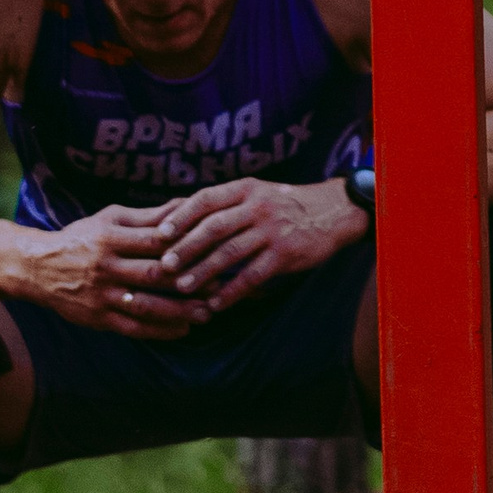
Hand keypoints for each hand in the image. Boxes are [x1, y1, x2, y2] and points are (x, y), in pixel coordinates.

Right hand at [18, 205, 211, 337]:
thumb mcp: (111, 218)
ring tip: (208, 312)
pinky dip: (159, 331)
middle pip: (154, 275)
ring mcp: (100, 295)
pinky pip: (131, 328)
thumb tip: (186, 203)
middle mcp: (106, 267)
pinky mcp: (96, 318)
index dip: (186, 246)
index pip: (155, 241)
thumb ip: (148, 215)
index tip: (213, 249)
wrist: (38, 268)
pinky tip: (182, 329)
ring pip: (145, 305)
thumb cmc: (83, 237)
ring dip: (179, 311)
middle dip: (189, 282)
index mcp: (111, 237)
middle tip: (220, 285)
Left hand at [144, 175, 363, 306]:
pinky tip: (215, 304)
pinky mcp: (286, 254)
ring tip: (183, 288)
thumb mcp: (256, 192)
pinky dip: (231, 291)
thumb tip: (174, 214)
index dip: (181, 217)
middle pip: (214, 228)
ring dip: (203, 272)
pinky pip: (253, 275)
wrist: (334, 211)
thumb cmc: (285, 204)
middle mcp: (259, 206)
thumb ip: (223, 203)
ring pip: (230, 253)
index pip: (206, 199)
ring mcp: (273, 230)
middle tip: (163, 266)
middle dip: (186, 248)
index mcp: (247, 188)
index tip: (159, 234)